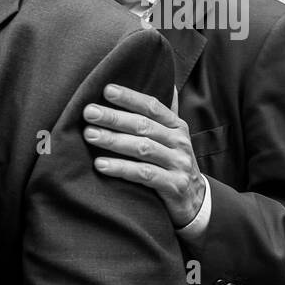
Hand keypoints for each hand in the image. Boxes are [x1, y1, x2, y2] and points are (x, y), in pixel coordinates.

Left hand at [83, 83, 204, 228]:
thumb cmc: (174, 163)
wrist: (195, 200)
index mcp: (177, 126)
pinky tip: (100, 164)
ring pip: (142, 148)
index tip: (106, 90)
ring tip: (90, 135)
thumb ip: (164, 114)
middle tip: (89, 112)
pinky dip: (121, 168)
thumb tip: (166, 84)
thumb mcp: (174, 137)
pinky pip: (144, 175)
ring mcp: (178, 164)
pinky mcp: (174, 185)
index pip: (152, 106)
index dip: (130, 97)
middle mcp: (179, 142)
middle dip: (114, 118)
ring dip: (114, 140)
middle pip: (143, 126)